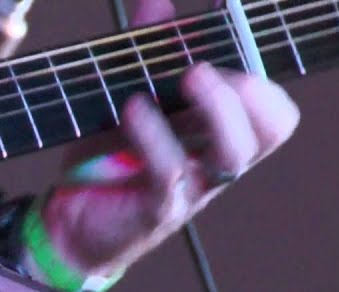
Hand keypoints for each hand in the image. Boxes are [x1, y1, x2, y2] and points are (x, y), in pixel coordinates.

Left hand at [33, 0, 300, 279]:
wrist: (66, 223)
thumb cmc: (106, 161)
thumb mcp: (125, 97)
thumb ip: (146, 52)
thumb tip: (155, 1)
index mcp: (218, 133)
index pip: (270, 103)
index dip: (261, 61)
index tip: (228, 15)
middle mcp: (215, 160)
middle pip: (271, 127)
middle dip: (253, 86)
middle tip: (208, 62)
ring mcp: (191, 187)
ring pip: (234, 151)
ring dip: (218, 106)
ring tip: (190, 75)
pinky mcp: (159, 209)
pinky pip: (171, 171)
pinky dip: (154, 134)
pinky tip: (133, 107)